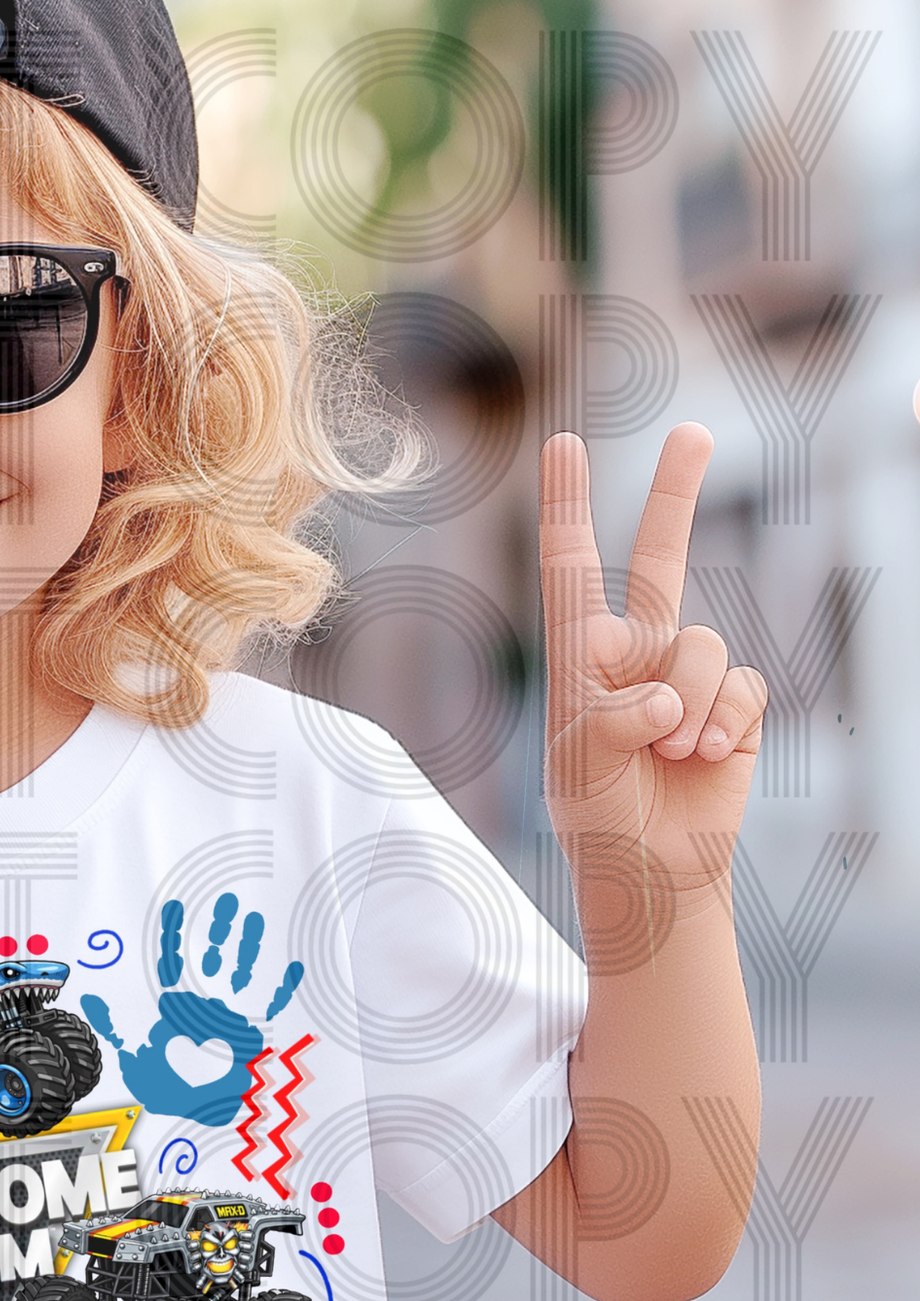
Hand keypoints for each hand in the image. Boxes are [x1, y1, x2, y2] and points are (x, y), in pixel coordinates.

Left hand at [540, 427, 767, 904]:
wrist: (652, 869)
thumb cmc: (599, 817)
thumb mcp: (581, 768)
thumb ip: (611, 721)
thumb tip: (665, 698)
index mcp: (581, 660)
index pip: (573, 573)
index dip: (567, 508)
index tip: (560, 445)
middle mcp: (637, 655)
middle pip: (663, 559)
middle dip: (677, 494)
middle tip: (695, 431)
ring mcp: (689, 676)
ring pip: (704, 647)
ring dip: (688, 707)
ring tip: (667, 754)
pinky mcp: (734, 704)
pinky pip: (741, 689)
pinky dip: (722, 727)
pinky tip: (703, 760)